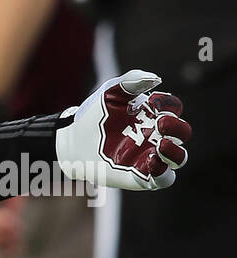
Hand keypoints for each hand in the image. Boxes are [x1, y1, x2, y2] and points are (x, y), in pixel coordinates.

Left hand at [55, 70, 190, 191]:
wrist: (75, 139)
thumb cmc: (95, 114)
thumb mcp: (111, 92)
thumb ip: (132, 81)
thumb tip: (157, 79)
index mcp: (153, 114)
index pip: (174, 107)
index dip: (168, 103)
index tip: (152, 102)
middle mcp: (156, 135)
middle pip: (182, 132)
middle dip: (177, 127)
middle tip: (160, 123)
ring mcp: (151, 155)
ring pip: (179, 158)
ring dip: (175, 151)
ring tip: (160, 144)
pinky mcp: (142, 175)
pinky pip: (163, 178)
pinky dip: (163, 172)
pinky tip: (152, 160)